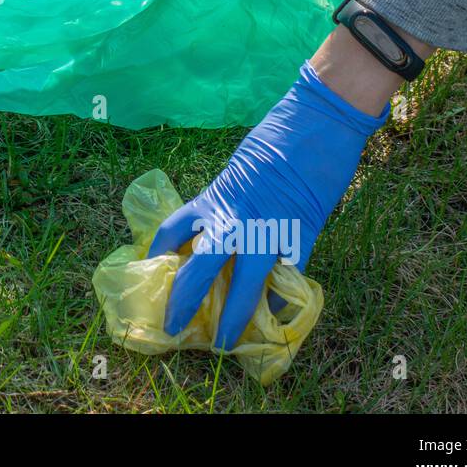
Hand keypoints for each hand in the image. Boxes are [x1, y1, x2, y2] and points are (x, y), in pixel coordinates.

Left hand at [146, 61, 388, 349]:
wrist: (317, 123)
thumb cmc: (278, 138)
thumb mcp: (238, 169)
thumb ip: (226, 200)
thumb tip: (217, 225)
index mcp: (214, 198)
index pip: (172, 230)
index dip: (157, 253)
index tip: (149, 269)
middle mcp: (235, 220)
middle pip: (199, 270)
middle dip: (182, 300)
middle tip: (170, 326)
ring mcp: (268, 233)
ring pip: (243, 287)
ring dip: (230, 318)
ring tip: (221, 343)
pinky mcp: (301, 239)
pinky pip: (284, 282)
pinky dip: (276, 303)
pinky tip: (267, 323)